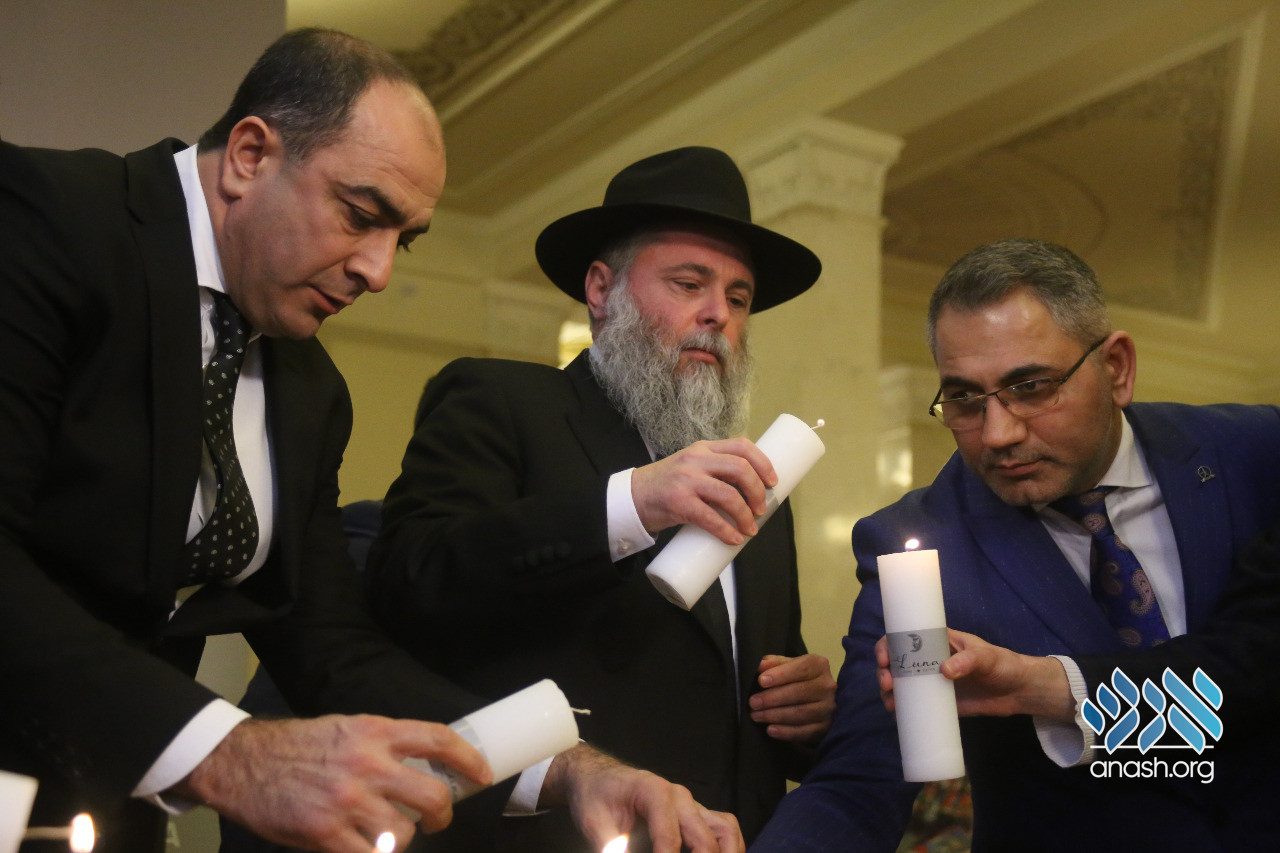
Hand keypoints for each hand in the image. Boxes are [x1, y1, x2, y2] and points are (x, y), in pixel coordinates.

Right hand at [178, 715, 490, 852]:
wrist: (243, 762)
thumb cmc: (296, 747)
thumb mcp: (346, 731)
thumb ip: (382, 746)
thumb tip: (421, 767)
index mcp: (375, 732)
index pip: (438, 740)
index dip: (467, 759)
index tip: (481, 774)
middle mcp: (368, 764)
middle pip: (433, 795)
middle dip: (443, 814)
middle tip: (437, 820)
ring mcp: (348, 800)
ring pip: (405, 832)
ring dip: (403, 838)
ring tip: (387, 833)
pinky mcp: (325, 832)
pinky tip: (368, 848)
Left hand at [540, 744, 744, 852]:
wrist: (598, 779)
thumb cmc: (596, 796)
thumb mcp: (595, 822)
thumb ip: (610, 845)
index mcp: (654, 792)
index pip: (669, 839)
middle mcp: (679, 797)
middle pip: (705, 838)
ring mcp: (690, 805)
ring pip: (725, 828)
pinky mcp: (694, 815)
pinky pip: (723, 829)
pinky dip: (727, 848)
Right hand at [631, 438, 776, 545]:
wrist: (632, 498)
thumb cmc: (666, 486)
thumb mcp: (690, 467)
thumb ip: (714, 471)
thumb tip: (749, 494)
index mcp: (703, 448)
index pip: (742, 446)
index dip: (763, 463)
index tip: (773, 482)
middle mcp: (696, 459)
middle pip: (740, 469)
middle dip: (757, 491)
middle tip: (761, 509)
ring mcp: (686, 480)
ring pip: (729, 495)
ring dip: (746, 515)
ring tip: (750, 528)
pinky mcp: (678, 502)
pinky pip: (710, 517)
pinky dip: (727, 530)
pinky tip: (734, 538)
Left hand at [749, 654, 835, 743]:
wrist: (816, 700)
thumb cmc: (798, 679)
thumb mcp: (787, 666)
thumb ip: (774, 663)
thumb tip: (760, 665)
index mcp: (818, 666)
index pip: (801, 669)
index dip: (781, 675)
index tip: (761, 681)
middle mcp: (827, 686)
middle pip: (799, 692)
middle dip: (773, 698)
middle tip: (753, 702)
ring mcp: (828, 708)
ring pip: (801, 713)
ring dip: (775, 715)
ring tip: (756, 716)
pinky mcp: (825, 727)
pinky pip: (805, 732)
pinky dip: (786, 732)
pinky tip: (771, 730)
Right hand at [875, 629, 1074, 721]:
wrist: (1019, 691)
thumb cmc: (1003, 664)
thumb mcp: (987, 658)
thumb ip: (969, 661)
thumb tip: (944, 671)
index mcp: (937, 641)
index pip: (905, 636)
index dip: (888, 644)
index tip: (885, 658)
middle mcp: (929, 660)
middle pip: (897, 662)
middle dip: (885, 671)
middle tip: (888, 684)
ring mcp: (932, 682)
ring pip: (902, 683)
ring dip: (889, 691)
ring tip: (890, 703)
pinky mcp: (939, 702)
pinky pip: (915, 704)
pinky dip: (902, 709)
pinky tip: (896, 715)